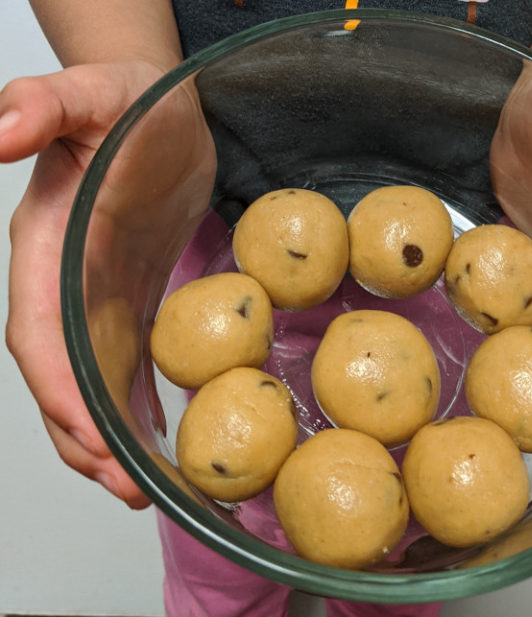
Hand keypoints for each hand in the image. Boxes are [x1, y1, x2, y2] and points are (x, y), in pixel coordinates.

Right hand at [1, 61, 215, 506]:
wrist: (162, 110)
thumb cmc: (130, 100)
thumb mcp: (93, 92)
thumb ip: (43, 106)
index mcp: (48, 245)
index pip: (40, 330)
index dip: (58, 384)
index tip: (89, 431)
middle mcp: (64, 283)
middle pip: (62, 374)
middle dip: (84, 434)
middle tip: (126, 485)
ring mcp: (97, 295)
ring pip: (92, 381)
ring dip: (110, 437)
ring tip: (144, 487)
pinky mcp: (133, 298)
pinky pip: (130, 364)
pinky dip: (138, 406)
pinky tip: (157, 439)